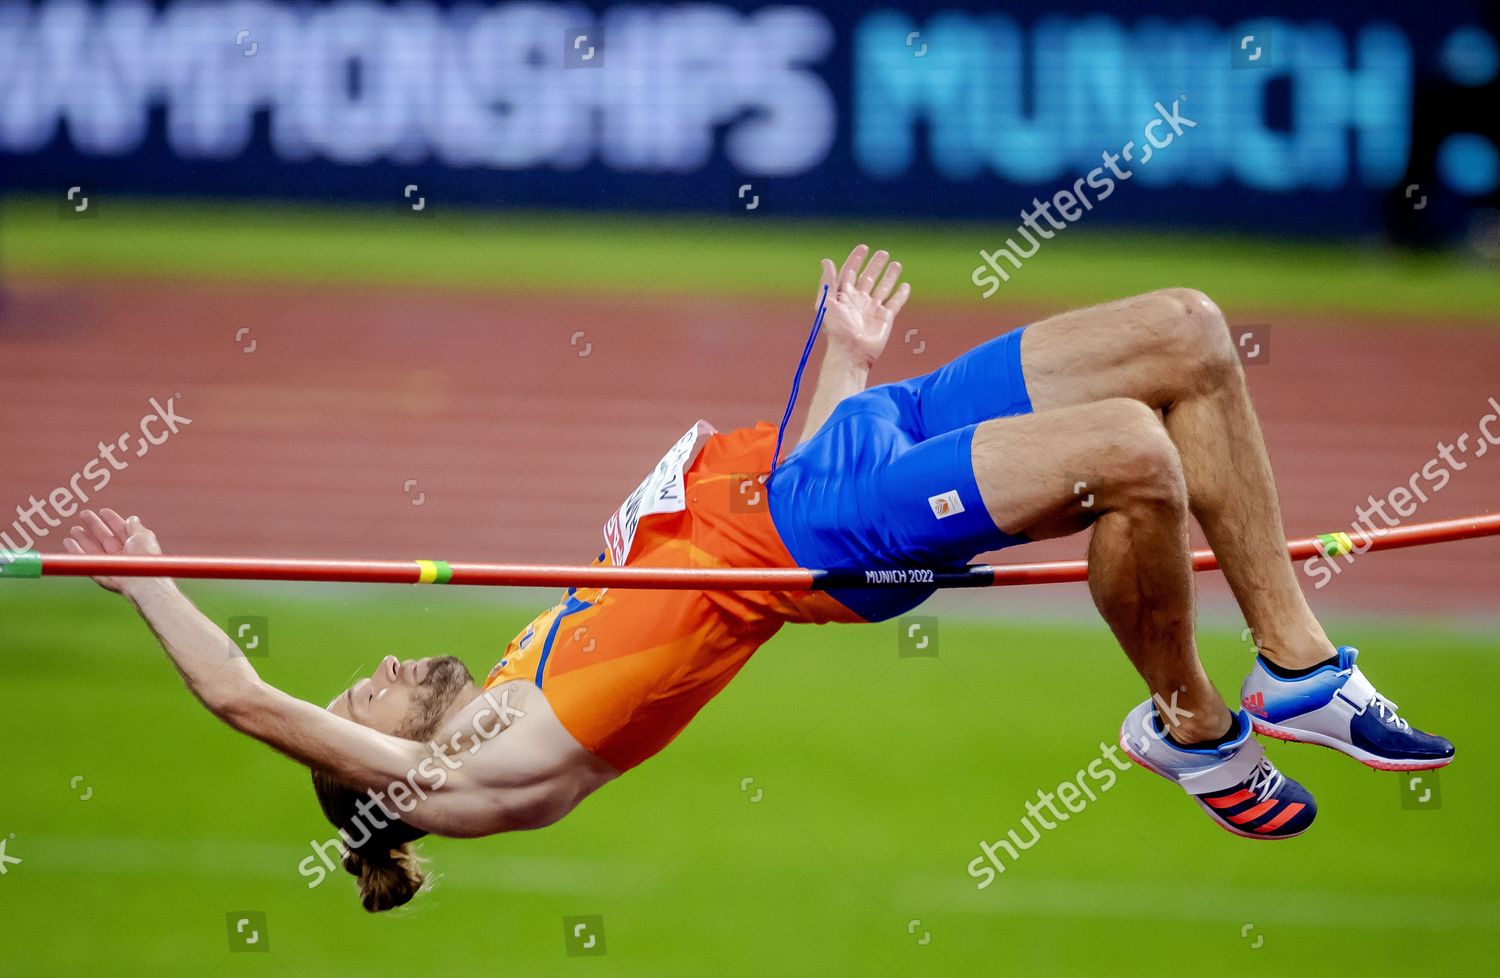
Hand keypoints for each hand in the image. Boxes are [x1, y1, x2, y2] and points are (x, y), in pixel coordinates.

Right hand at [64, 508, 163, 595]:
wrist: (141, 579)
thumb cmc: (145, 557)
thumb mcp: (143, 536)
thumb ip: (135, 526)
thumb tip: (132, 518)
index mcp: (134, 545)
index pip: (120, 529)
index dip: (112, 519)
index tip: (103, 511)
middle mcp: (122, 554)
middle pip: (105, 537)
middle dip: (94, 525)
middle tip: (84, 514)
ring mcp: (110, 563)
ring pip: (93, 548)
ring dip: (83, 538)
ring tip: (74, 529)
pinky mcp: (99, 573)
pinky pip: (85, 560)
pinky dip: (75, 551)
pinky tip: (68, 542)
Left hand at [815, 244, 910, 369]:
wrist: (852, 351)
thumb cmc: (837, 329)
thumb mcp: (827, 302)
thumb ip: (828, 281)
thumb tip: (826, 261)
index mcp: (844, 296)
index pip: (850, 272)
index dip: (856, 260)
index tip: (863, 248)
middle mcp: (859, 300)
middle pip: (868, 278)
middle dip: (875, 265)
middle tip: (883, 253)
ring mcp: (873, 309)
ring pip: (883, 288)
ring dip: (889, 276)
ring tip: (896, 264)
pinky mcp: (885, 318)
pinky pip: (895, 303)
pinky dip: (901, 294)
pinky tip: (905, 285)